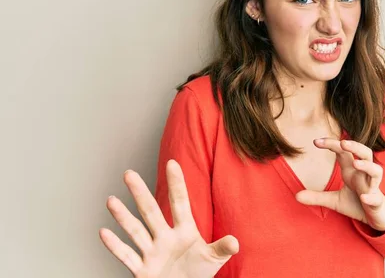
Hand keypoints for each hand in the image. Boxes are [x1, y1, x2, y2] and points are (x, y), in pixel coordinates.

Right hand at [99, 159, 238, 277]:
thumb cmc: (197, 274)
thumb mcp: (213, 260)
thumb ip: (221, 249)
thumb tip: (235, 242)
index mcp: (185, 232)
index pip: (180, 203)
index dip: (177, 184)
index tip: (172, 163)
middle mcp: (165, 238)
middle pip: (151, 212)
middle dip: (140, 193)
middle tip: (129, 173)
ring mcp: (152, 253)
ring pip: (135, 231)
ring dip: (123, 217)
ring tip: (111, 200)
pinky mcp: (142, 270)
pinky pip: (127, 256)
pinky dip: (115, 246)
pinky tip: (104, 232)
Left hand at [295, 139, 384, 231]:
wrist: (374, 218)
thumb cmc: (356, 203)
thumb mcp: (333, 200)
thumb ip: (316, 196)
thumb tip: (296, 196)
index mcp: (352, 171)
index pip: (344, 152)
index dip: (332, 144)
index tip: (315, 141)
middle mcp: (363, 175)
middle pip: (365, 153)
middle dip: (356, 146)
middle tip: (343, 142)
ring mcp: (372, 188)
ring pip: (376, 171)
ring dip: (368, 166)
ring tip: (356, 163)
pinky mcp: (377, 202)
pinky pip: (376, 198)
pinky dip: (371, 197)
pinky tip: (364, 198)